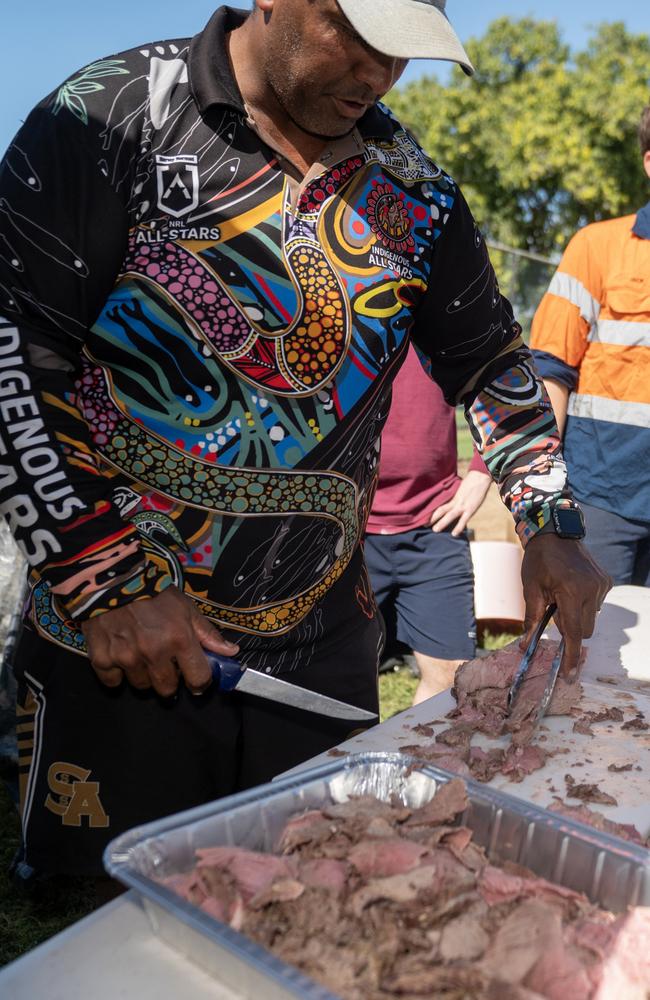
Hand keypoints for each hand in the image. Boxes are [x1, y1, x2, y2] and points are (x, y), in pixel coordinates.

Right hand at [81, 585, 238, 696]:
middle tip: (163, 662)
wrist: (111, 577)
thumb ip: (207, 633)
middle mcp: (154, 652)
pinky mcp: (101, 658)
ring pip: (141, 685)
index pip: (198, 679)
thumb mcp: (186, 607)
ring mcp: (126, 657)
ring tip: (139, 653)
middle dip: (169, 679)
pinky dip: (116, 672)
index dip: (199, 681)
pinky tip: (119, 654)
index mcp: (179, 639)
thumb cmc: (154, 592)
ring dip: (143, 674)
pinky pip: (113, 681)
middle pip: (167, 689)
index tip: (194, 677)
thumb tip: (232, 652)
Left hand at [429, 470, 490, 535]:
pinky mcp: (470, 509)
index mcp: (452, 496)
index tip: (424, 516)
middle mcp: (455, 502)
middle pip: (441, 510)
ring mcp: (462, 506)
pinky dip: (458, 527)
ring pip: (450, 515)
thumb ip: (454, 496)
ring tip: (435, 530)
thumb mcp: (459, 488)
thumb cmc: (470, 482)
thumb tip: (448, 500)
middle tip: (424, 525)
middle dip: (432, 518)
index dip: (431, 511)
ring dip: (442, 523)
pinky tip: (454, 534)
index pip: (439, 504)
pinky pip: (463, 520)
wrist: (479, 478)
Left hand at [521, 534, 610, 678]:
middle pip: (583, 630)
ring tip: (561, 594)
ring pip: (590, 619)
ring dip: (576, 615)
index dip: (570, 657)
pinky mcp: (605, 582)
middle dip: (569, 628)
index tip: (568, 675)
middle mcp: (591, 590)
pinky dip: (583, 604)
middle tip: (553, 610)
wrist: (555, 532)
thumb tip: (525, 645)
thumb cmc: (538, 561)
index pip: (572, 633)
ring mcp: (601, 586)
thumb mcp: (530, 589)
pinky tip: (571, 588)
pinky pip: (595, 605)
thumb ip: (531, 619)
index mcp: (571, 592)